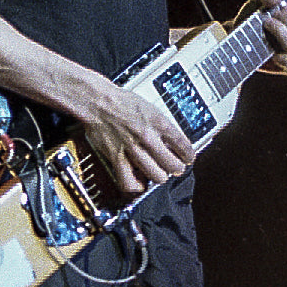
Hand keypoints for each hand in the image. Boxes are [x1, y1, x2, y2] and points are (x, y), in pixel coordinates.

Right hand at [84, 80, 194, 195]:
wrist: (97, 100)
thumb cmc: (120, 101)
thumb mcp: (149, 107)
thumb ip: (160, 125)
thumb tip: (171, 139)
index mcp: (159, 122)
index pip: (184, 145)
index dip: (189, 156)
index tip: (187, 158)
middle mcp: (148, 137)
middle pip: (173, 165)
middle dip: (176, 168)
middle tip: (174, 167)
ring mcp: (132, 149)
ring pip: (157, 175)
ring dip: (160, 176)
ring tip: (158, 174)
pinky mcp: (117, 157)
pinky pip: (129, 181)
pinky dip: (136, 186)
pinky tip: (139, 182)